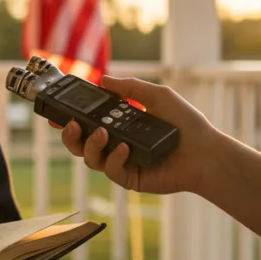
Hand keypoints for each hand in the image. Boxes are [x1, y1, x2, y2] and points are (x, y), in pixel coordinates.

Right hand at [57, 76, 232, 194]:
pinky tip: (125, 148)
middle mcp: (116, 145)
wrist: (206, 153)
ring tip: (102, 133)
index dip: (68, 119)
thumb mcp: (157, 96)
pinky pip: (110, 170)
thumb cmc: (186, 125)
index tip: (54, 112)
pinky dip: (113, 158)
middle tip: (70, 125)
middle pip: (79, 144)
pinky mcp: (130, 179)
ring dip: (90, 145)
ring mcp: (122, 163)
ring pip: (90, 158)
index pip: (87, 123)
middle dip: (68, 135)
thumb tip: (104, 80)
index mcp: (119, 126)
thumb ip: (131, 88)